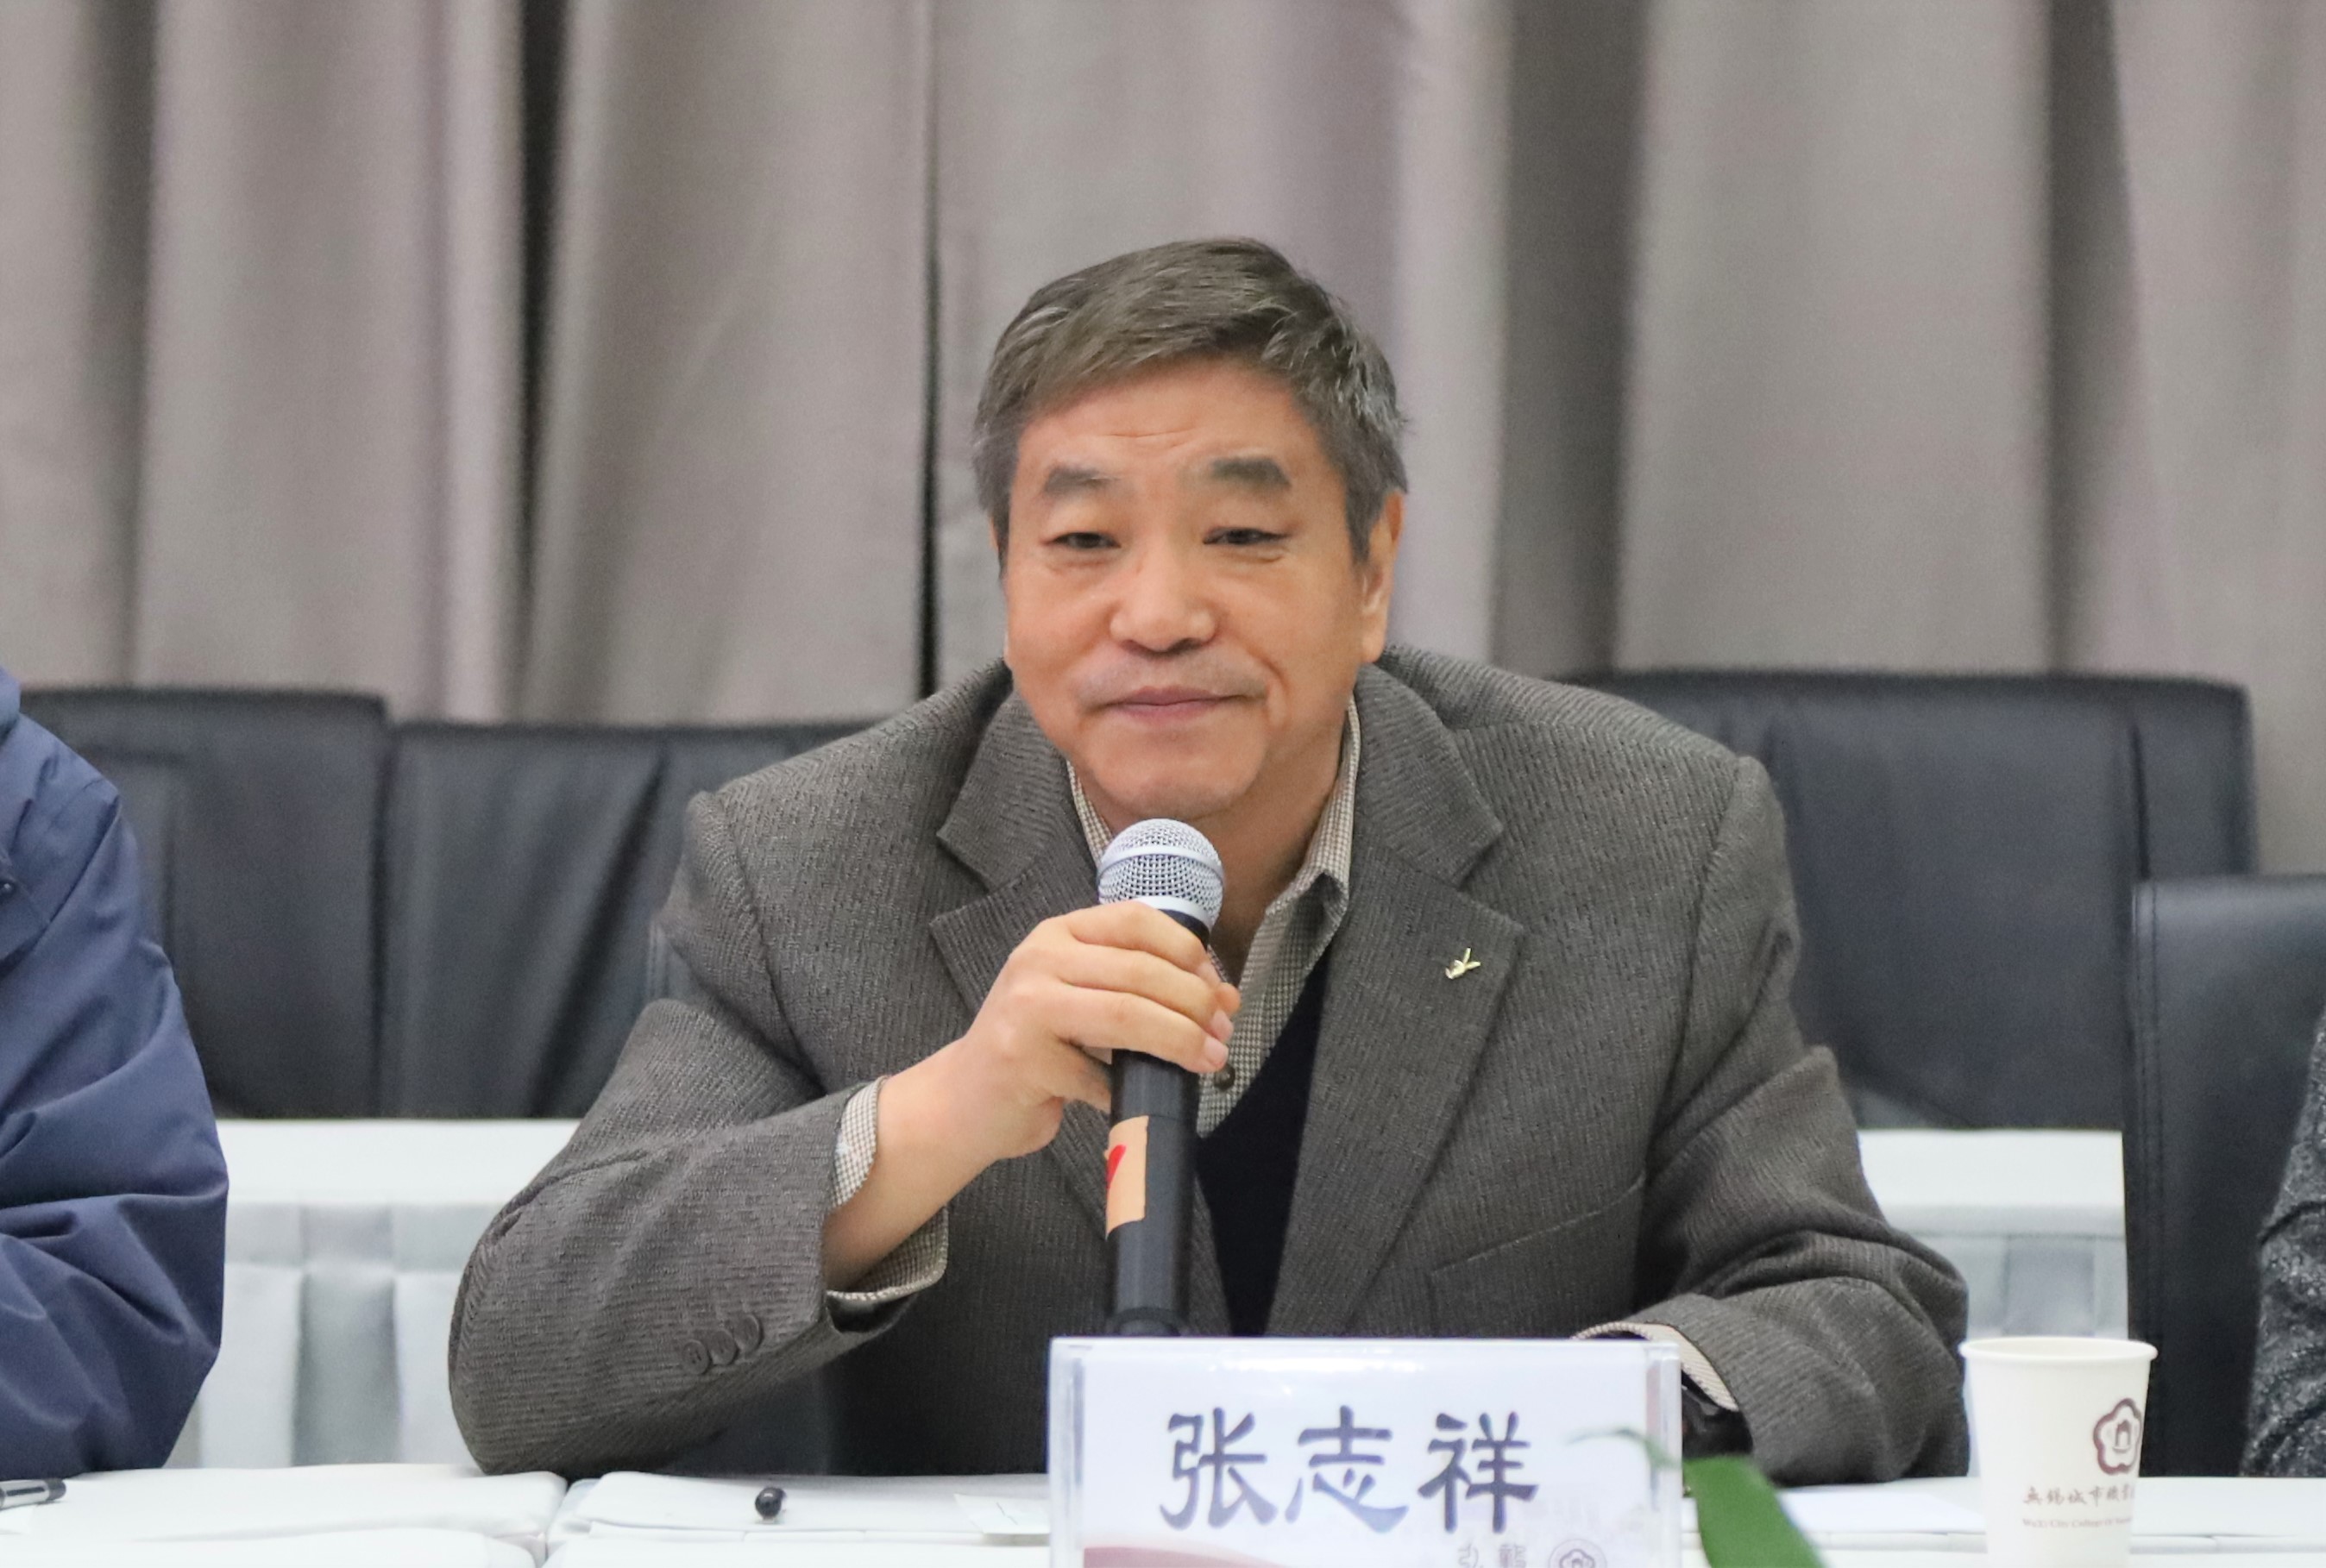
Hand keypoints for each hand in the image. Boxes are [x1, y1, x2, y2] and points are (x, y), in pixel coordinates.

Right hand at [894, 902, 1238, 1165]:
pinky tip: (1135, 1099)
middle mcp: (1038, 959)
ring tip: (1209, 1060)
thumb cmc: (1036, 1049)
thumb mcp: (1087, 1003)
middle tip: (1222, 1035)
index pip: (1136, 920)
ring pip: (1127, 1014)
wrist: (964, 1100)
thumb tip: (1225, 999)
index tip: (1218, 989)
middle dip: (1195, 1004)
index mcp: (1059, 934)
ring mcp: (1026, 1007)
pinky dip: (1130, 1091)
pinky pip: (1101, 1075)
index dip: (1189, 952)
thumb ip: (1144, 992)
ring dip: (1180, 1041)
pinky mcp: (1023, 1059)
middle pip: (1141, 970)